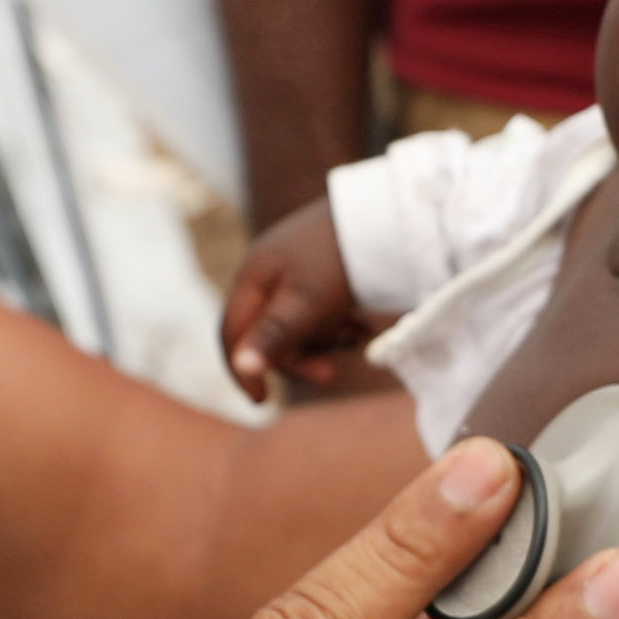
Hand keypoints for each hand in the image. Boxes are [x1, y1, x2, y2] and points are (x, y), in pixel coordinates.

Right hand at [217, 199, 389, 405]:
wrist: (387, 216)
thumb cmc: (340, 261)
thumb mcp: (307, 304)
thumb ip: (274, 337)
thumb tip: (242, 368)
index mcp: (253, 276)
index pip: (231, 332)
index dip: (241, 369)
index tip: (263, 401)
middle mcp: (268, 272)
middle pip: (268, 334)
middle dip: (298, 357)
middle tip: (331, 374)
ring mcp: (295, 271)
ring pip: (298, 326)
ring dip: (323, 341)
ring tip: (354, 336)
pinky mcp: (323, 272)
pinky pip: (320, 313)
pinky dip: (337, 326)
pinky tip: (360, 327)